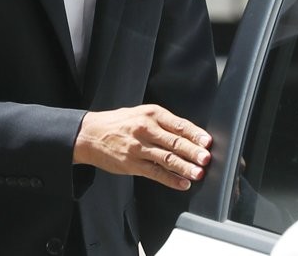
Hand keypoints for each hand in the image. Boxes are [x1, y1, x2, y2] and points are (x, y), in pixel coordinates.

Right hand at [74, 104, 211, 190]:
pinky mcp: (132, 164)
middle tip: (206, 158)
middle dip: (193, 151)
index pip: (178, 124)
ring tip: (198, 173)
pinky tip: (182, 184)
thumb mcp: (140, 113)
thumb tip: (189, 133)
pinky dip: (170, 180)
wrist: (90, 134)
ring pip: (166, 158)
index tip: (207, 141)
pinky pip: (155, 173)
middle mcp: (146, 129)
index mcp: (151, 114)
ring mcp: (138, 148)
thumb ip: (162, 122)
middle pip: (174, 142)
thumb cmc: (118, 123)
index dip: (195, 134)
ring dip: (184, 167)